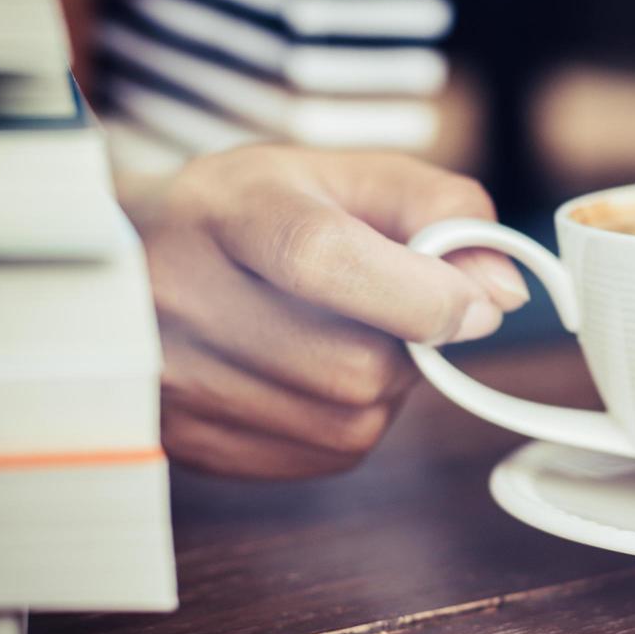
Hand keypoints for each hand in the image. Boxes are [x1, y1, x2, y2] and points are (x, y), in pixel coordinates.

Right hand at [119, 146, 528, 478]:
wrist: (131, 260)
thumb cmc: (256, 211)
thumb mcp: (348, 177)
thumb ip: (442, 212)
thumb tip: (503, 292)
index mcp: (227, 211)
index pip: (325, 260)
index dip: (421, 295)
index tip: (474, 306)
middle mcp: (182, 298)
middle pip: (353, 365)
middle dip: (406, 346)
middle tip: (387, 310)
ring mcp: (174, 381)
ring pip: (346, 423)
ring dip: (381, 389)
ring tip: (341, 337)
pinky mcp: (188, 443)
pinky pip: (323, 457)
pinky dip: (346, 422)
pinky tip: (312, 375)